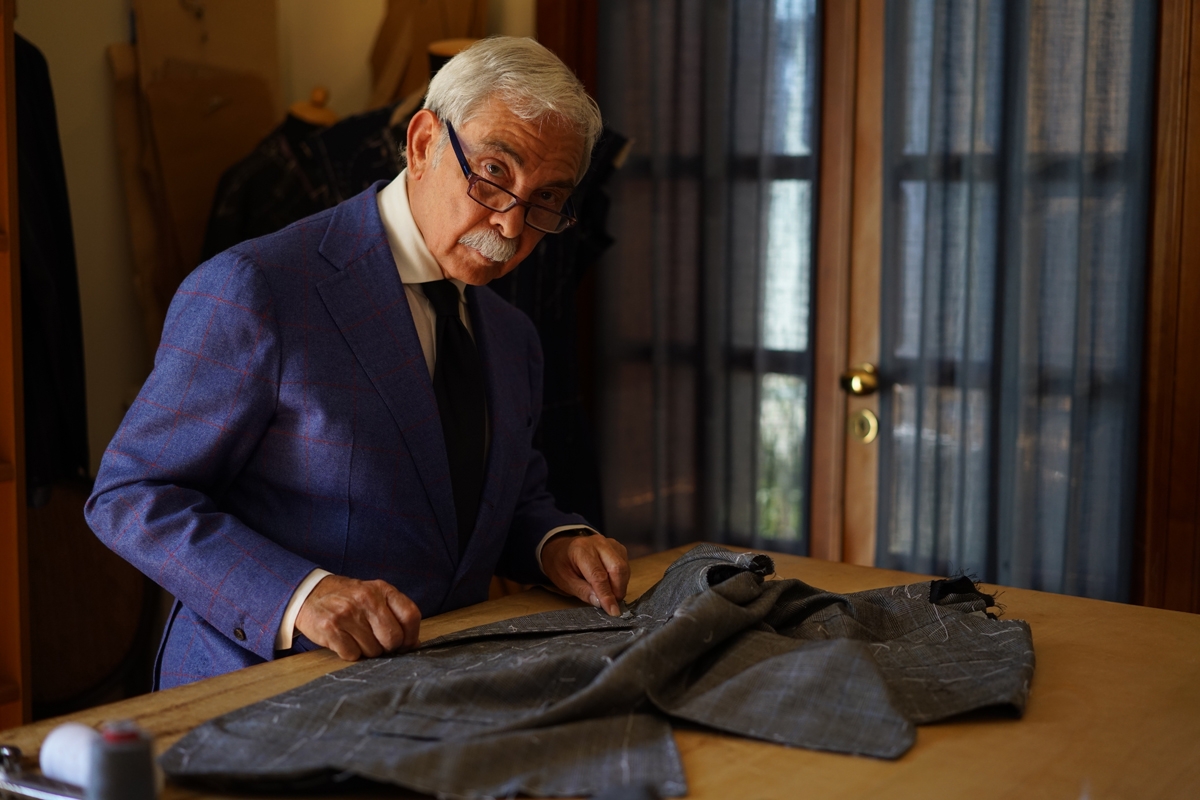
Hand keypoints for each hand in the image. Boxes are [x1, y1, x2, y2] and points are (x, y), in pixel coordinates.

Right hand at [295, 575, 420, 660]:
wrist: (309, 593)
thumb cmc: (348, 599)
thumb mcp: (374, 596)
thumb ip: (395, 615)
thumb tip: (413, 644)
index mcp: (382, 589)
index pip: (410, 616)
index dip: (411, 636)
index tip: (404, 644)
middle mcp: (366, 599)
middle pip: (393, 638)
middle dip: (388, 647)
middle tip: (377, 642)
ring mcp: (347, 613)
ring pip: (373, 650)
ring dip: (367, 651)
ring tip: (357, 637)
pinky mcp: (330, 628)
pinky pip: (352, 655)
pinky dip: (350, 653)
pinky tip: (344, 640)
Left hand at [542, 532, 629, 615]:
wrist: (561, 548)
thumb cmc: (561, 565)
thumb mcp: (564, 581)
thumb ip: (583, 592)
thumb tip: (601, 603)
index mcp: (581, 550)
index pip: (599, 575)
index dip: (607, 595)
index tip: (612, 611)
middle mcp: (598, 543)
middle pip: (617, 568)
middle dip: (618, 590)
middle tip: (612, 605)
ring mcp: (610, 543)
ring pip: (624, 567)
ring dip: (620, 586)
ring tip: (610, 595)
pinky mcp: (617, 547)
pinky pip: (626, 565)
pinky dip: (622, 579)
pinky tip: (612, 585)